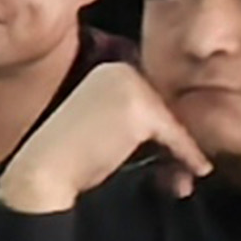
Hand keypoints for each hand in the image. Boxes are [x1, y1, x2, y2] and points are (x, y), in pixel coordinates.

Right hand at [0, 61, 201, 219]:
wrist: (44, 171)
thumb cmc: (70, 158)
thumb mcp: (106, 127)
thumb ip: (138, 120)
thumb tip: (185, 132)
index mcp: (109, 70)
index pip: (154, 96)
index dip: (169, 127)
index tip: (179, 153)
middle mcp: (120, 70)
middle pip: (169, 104)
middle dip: (180, 137)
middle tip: (188, 167)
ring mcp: (131, 87)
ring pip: (176, 119)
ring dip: (188, 147)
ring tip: (191, 171)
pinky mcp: (141, 109)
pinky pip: (177, 134)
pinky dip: (189, 154)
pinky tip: (195, 169)